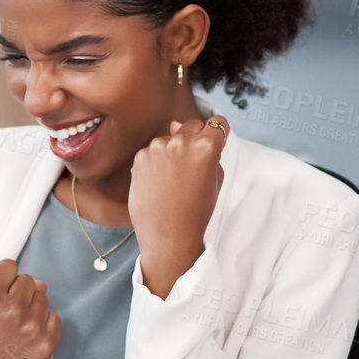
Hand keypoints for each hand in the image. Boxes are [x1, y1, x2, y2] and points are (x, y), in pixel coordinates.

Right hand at [0, 259, 59, 358]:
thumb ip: (3, 291)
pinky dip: (44, 325)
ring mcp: (31, 327)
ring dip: (33, 309)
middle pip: (28, 281)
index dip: (6, 278)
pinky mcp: (45, 343)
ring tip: (17, 327)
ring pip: (43, 298)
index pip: (9, 266)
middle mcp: (11, 310)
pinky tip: (29, 336)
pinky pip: (55, 318)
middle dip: (20, 293)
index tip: (3, 290)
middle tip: (9, 313)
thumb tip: (40, 283)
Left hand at [128, 113, 227, 298]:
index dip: (218, 133)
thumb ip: (209, 150)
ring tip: (174, 181)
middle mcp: (180, 141)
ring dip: (173, 151)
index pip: (217, 123)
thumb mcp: (216, 180)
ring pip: (170, 138)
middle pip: (191, 126)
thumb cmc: (195, 211)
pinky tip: (159, 183)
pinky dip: (156, 162)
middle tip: (193, 167)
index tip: (216, 142)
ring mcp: (157, 147)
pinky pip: (153, 151)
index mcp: (206, 146)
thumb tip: (179, 125)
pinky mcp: (140, 157)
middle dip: (194, 140)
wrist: (168, 235)